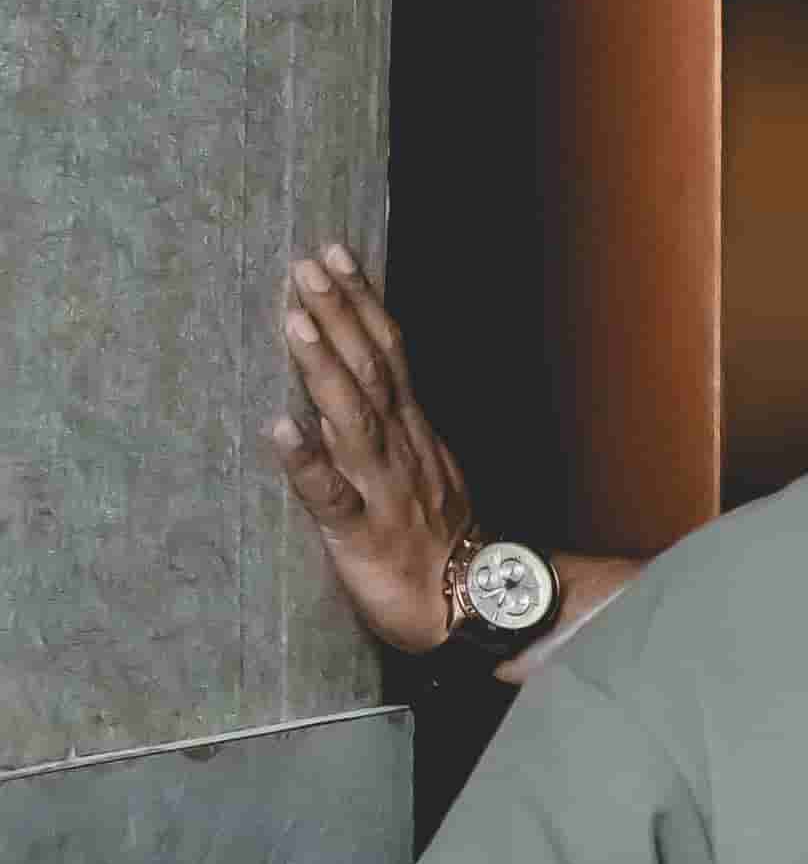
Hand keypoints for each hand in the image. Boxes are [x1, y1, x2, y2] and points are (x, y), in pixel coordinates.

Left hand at [269, 242, 476, 655]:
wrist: (472, 607)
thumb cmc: (438, 540)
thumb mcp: (426, 467)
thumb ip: (397, 424)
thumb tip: (365, 377)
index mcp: (412, 431)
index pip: (389, 353)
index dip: (362, 302)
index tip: (336, 256)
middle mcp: (400, 448)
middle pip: (371, 371)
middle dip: (340, 315)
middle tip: (307, 266)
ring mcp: (383, 489)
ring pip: (355, 418)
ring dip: (324, 368)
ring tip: (295, 323)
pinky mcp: (360, 534)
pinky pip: (331, 495)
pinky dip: (306, 460)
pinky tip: (279, 428)